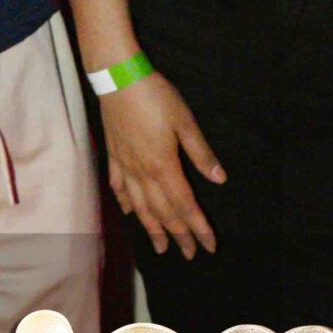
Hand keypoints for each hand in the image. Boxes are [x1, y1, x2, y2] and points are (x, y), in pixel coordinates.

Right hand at [101, 69, 225, 257]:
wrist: (118, 79)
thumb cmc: (155, 97)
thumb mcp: (185, 122)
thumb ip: (200, 153)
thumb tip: (219, 179)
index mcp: (163, 166)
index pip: (185, 205)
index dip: (198, 227)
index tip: (209, 245)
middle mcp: (142, 173)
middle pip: (162, 213)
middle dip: (178, 235)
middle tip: (189, 254)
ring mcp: (124, 166)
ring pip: (140, 207)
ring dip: (151, 229)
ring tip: (160, 247)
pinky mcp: (113, 156)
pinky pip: (119, 188)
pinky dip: (126, 204)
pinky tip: (129, 213)